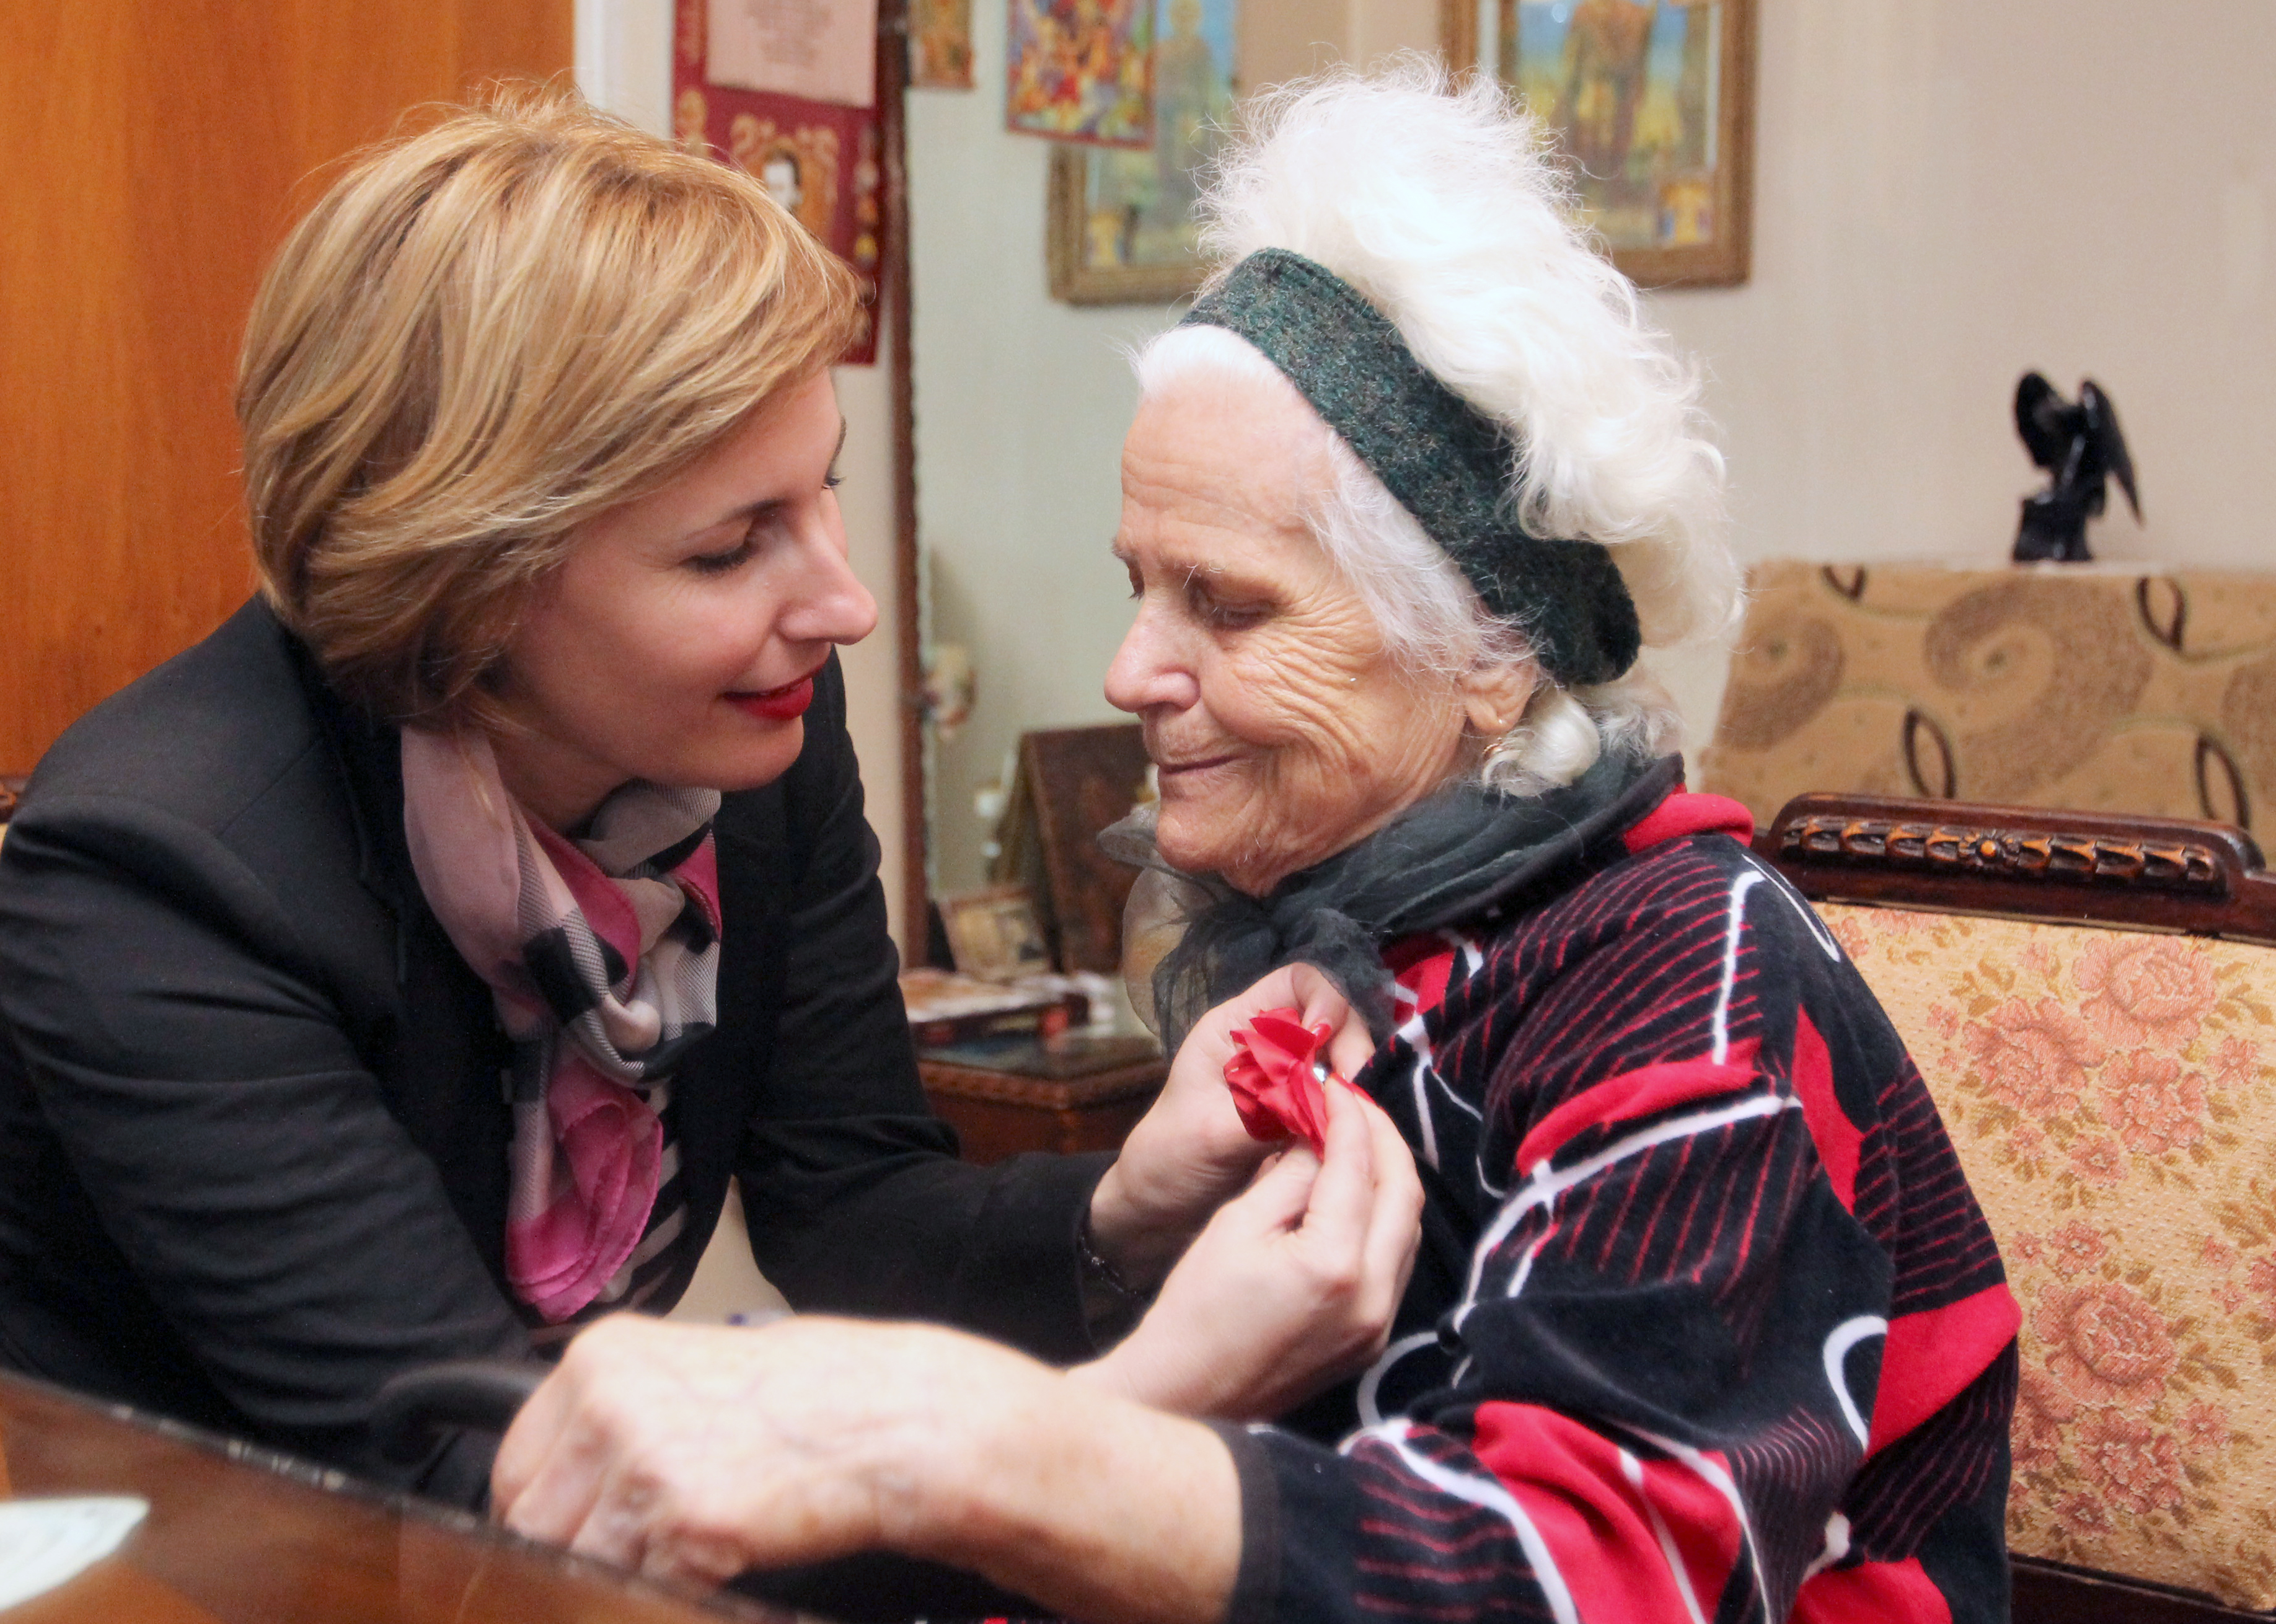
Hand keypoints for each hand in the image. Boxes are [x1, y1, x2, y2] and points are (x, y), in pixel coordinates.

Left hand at [492, 1315, 978, 1589]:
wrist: (891, 1416)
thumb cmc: (806, 1395)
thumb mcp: (687, 1373)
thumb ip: (615, 1413)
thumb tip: (554, 1490)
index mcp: (602, 1357)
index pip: (514, 1470)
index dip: (544, 1515)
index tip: (579, 1532)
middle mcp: (610, 1401)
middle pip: (532, 1525)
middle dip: (577, 1552)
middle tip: (641, 1549)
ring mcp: (643, 1461)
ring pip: (573, 1566)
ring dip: (618, 1575)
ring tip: (684, 1550)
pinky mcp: (684, 1522)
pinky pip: (632, 1590)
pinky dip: (667, 1589)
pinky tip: (716, 1560)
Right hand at [1075, 1078, 1422, 1420]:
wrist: (1186, 1395)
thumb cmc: (1196, 1307)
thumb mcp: (1237, 1225)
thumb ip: (1291, 1174)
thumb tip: (1322, 1131)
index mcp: (1333, 1263)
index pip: (1358, 1165)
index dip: (1349, 1116)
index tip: (1334, 1086)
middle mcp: (1372, 1296)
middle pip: (1403, 1193)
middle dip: (1382, 1139)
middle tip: (1354, 1105)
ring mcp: (1379, 1324)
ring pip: (1408, 1228)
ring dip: (1389, 1177)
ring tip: (1357, 1142)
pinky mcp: (1373, 1340)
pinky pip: (1395, 1263)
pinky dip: (1384, 1219)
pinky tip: (1355, 1196)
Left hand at [1089, 963, 1376, 1285]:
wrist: (1160, 1207)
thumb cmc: (1169, 1160)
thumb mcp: (1212, 1134)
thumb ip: (1267, 1111)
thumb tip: (1321, 1099)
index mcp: (1236, 1026)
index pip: (1298, 982)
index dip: (1327, 1002)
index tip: (1330, 1050)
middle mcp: (1266, 1041)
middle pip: (1333, 1018)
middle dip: (1351, 1049)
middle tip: (1356, 1098)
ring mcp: (1287, 1076)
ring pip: (1341, 1058)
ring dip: (1354, 1084)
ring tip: (1357, 1121)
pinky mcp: (1300, 1109)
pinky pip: (1338, 1096)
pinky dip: (1349, 1111)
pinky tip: (1349, 1136)